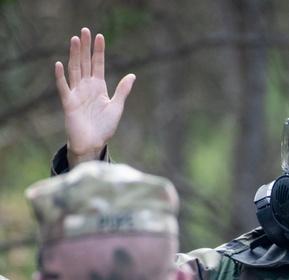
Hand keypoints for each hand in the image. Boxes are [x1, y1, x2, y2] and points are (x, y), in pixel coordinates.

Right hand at [54, 27, 134, 166]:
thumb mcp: (116, 107)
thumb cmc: (104, 127)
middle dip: (85, 47)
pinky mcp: (68, 103)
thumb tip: (132, 75)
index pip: (98, 64)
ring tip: (74, 40)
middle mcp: (86, 87)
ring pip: (74, 70)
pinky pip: (63, 87)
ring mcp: (76, 93)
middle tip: (85, 30)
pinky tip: (59, 64)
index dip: (98, 51)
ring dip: (74, 55)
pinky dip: (61, 77)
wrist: (93, 143)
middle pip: (85, 63)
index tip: (100, 36)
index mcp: (99, 87)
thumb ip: (122, 91)